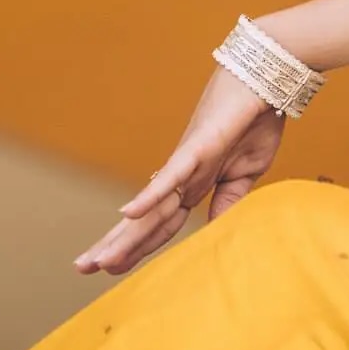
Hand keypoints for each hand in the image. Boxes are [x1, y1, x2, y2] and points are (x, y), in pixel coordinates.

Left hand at [73, 68, 281, 275]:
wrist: (267, 82)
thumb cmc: (255, 121)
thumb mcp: (244, 176)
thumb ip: (227, 203)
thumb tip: (213, 232)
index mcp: (194, 186)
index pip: (160, 224)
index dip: (137, 246)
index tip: (112, 267)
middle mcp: (182, 178)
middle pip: (145, 221)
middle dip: (116, 245)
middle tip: (82, 268)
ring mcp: (187, 163)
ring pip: (151, 207)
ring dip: (126, 235)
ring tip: (99, 259)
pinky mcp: (197, 148)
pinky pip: (172, 175)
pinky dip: (150, 195)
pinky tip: (128, 212)